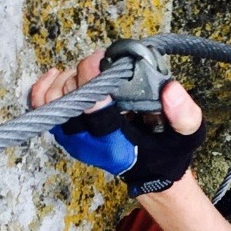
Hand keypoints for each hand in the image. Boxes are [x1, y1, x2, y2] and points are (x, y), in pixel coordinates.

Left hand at [33, 50, 204, 193]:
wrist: (151, 171)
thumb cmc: (167, 151)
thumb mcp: (188, 136)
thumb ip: (184, 115)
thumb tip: (169, 89)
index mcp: (115, 143)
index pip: (91, 107)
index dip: (92, 77)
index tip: (105, 60)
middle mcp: (87, 142)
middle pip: (68, 97)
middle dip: (84, 73)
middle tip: (106, 64)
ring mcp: (72, 137)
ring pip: (52, 99)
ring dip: (69, 78)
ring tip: (93, 72)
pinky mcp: (65, 130)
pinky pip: (42, 106)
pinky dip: (45, 86)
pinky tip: (58, 73)